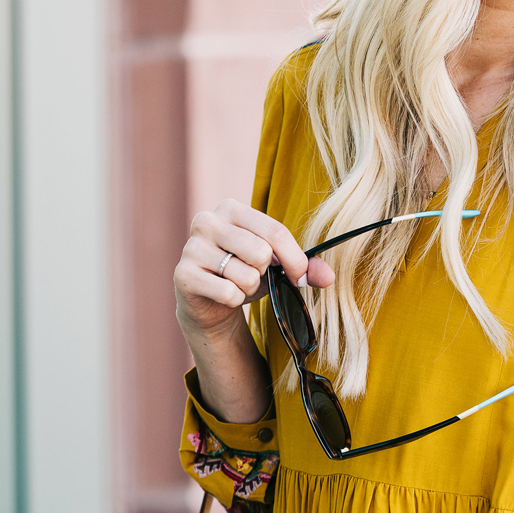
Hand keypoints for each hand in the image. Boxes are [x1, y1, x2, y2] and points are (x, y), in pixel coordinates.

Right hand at [174, 199, 333, 345]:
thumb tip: (329, 278)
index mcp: (231, 208)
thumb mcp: (276, 266)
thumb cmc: (245, 274)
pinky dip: (234, 300)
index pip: (275, 232)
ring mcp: (191, 247)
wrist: (209, 303)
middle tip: (255, 277)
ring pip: (245, 275)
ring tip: (236, 284)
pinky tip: (223, 295)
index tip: (299, 275)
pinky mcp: (183, 275)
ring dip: (249, 288)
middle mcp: (207, 221)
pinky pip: (228, 293)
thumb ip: (305, 267)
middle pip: (261, 252)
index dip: (294, 259)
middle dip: (265, 274)